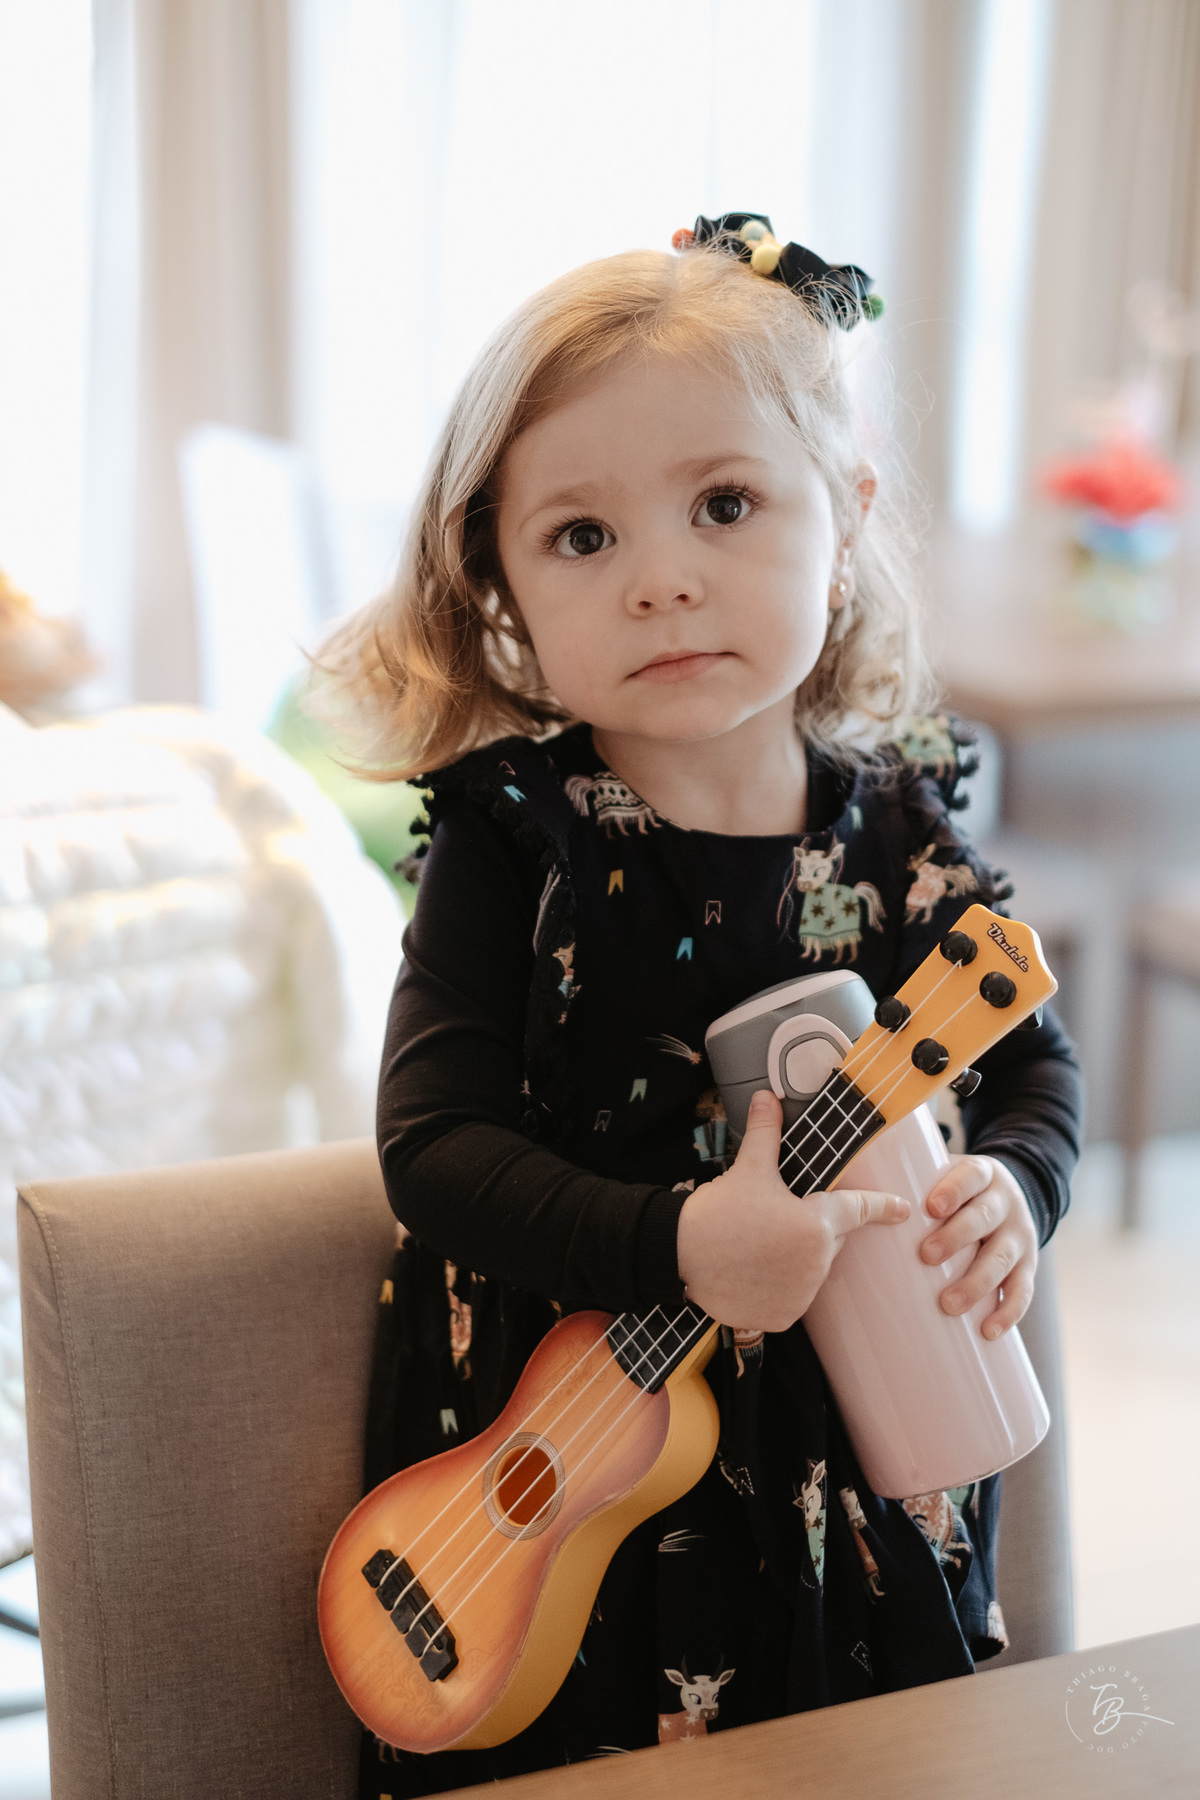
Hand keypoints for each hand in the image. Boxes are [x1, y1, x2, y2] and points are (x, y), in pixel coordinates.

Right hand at [676, 1089, 908, 1332]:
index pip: (858, 1209)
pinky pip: (791, 1296)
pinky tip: (754, 1271)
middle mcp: (816, 1264)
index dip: (883, 1206)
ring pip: (810, 1269)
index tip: (903, 1209)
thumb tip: (768, 1097)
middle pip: (828, 1240)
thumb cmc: (717, 1212)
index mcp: (817, 1224)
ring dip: (795, 1257)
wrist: (679, 1254)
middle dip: (811, 1227)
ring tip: (759, 1244)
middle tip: (776, 1217)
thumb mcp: (747, 1169)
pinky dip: (779, 1285)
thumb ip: (766, 1134)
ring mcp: (800, 1294)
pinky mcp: (781, 1317)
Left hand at [920, 1153, 1037, 1338]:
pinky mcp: (1029, 1265)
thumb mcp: (945, 1174)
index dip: (954, 1190)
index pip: (971, 1176)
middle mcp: (1006, 1203)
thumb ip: (914, 1182)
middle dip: (956, 1238)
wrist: (1009, 1197)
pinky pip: (1023, 1290)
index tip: (932, 1208)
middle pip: (984, 1218)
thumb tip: (857, 1196)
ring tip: (948, 1304)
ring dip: (976, 1283)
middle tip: (927, 1256)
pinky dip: (1008, 1312)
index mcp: (983, 1174)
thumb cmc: (961, 1191)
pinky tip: (989, 1330)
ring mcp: (1020, 1235)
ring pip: (1002, 1259)